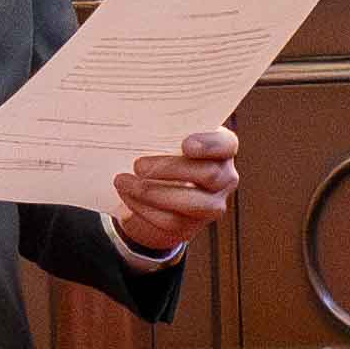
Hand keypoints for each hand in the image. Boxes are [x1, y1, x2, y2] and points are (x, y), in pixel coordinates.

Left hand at [105, 123, 239, 261]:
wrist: (155, 190)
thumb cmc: (162, 152)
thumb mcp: (165, 138)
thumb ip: (162, 131)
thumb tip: (137, 123)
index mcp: (222, 148)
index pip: (226, 144)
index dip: (209, 145)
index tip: (185, 145)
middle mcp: (225, 177)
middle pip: (208, 175)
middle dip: (170, 169)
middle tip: (138, 165)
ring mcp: (212, 204)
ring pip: (190, 204)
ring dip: (152, 193)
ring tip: (124, 182)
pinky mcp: (192, 225)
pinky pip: (171, 221)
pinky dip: (145, 209)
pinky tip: (127, 198)